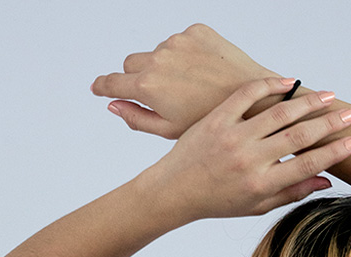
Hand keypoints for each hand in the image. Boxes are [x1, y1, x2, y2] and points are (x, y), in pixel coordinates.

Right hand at [90, 23, 278, 137]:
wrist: (254, 102)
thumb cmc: (211, 124)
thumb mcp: (170, 130)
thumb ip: (136, 117)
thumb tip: (112, 104)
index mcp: (148, 87)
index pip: (113, 82)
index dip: (102, 85)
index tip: (96, 87)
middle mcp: (158, 59)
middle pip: (132, 63)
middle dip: (138, 77)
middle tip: (160, 95)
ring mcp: (177, 42)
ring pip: (157, 51)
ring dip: (166, 65)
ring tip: (191, 87)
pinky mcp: (197, 30)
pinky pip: (180, 40)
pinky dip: (186, 53)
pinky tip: (203, 71)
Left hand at [139, 76, 350, 221]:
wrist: (175, 190)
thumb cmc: (219, 201)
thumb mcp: (257, 206)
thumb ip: (292, 192)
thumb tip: (327, 181)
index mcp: (262, 185)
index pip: (307, 165)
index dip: (334, 152)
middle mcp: (249, 160)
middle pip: (298, 137)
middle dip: (329, 124)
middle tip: (350, 114)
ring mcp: (233, 136)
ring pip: (278, 113)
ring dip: (307, 102)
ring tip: (328, 96)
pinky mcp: (217, 118)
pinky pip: (248, 95)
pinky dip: (270, 85)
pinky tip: (289, 82)